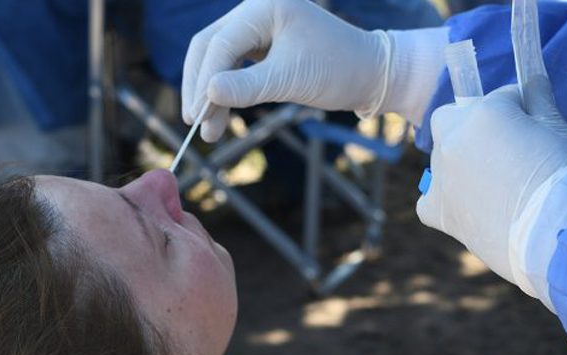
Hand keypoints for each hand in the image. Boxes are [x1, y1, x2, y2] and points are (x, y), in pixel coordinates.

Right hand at [182, 0, 389, 140]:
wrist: (371, 73)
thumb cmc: (339, 70)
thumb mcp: (291, 80)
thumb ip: (248, 87)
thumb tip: (207, 95)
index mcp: (265, 6)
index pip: (220, 43)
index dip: (204, 81)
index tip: (197, 117)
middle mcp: (257, 10)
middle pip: (210, 47)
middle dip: (200, 87)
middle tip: (195, 125)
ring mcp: (259, 27)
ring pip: (219, 58)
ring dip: (210, 93)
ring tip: (210, 131)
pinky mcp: (263, 45)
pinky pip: (234, 66)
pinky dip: (227, 90)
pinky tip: (221, 114)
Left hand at [416, 77, 566, 296]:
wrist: (557, 230)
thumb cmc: (565, 176)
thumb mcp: (559, 129)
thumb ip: (539, 100)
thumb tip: (533, 78)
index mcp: (484, 112)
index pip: (499, 99)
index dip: (519, 112)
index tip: (533, 128)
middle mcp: (453, 138)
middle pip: (453, 119)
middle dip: (472, 126)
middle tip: (503, 150)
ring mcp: (441, 175)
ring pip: (442, 158)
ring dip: (461, 164)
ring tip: (494, 188)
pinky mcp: (437, 209)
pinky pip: (428, 201)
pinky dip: (443, 203)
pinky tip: (467, 211)